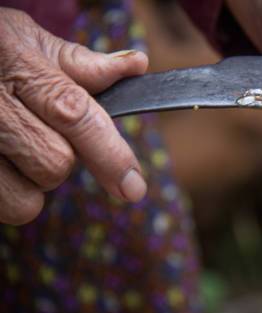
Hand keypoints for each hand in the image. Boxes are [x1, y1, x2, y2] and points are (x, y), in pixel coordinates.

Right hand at [0, 8, 148, 224]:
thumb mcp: (23, 41)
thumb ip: (78, 63)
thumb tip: (135, 66)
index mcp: (16, 66)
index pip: (74, 115)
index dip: (111, 155)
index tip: (134, 189)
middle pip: (55, 164)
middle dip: (58, 158)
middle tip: (36, 133)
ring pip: (26, 200)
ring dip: (30, 184)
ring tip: (11, 149)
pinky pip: (2, 210)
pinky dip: (6, 196)